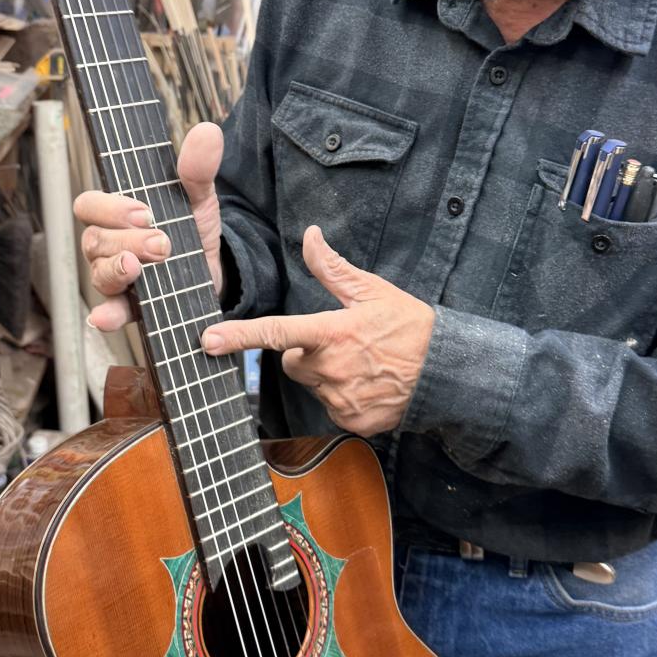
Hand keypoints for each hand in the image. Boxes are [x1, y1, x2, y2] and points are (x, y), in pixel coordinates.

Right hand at [74, 121, 224, 331]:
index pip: (89, 205)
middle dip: (127, 241)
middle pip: (95, 241)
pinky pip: (109, 312)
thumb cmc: (193, 227)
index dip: (109, 208)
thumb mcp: (198, 196)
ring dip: (118, 270)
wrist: (215, 268)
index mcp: (116, 213)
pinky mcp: (130, 306)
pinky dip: (106, 316)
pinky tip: (106, 317)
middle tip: (163, 243)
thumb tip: (208, 132)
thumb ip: (197, 168)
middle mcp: (108, 244)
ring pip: (98, 274)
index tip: (144, 212)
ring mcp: (115, 276)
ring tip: (142, 268)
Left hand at [201, 225, 433, 436]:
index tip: (208, 340)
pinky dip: (344, 397)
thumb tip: (310, 235)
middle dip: (306, 354)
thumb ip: (333, 268)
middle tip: (341, 344)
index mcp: (332, 333)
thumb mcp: (372, 290)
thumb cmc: (410, 326)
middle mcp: (332, 369)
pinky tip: (369, 385)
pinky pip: (333, 408)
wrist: (447, 372)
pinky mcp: (352, 421)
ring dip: (327, 376)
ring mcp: (341, 399)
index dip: (240, 336)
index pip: (277, 332)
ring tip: (362, 364)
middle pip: (293, 363)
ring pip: (313, 386)